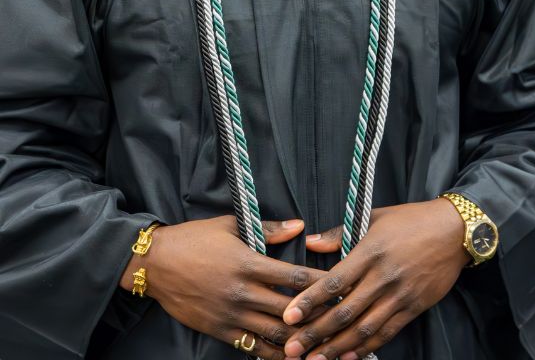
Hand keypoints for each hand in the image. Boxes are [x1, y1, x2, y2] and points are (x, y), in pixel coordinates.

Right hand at [120, 216, 324, 359]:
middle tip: (342, 318)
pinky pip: (253, 347)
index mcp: (248, 263)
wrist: (156, 263)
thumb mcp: (231, 224)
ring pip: (274, 334)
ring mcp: (231, 315)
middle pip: (289, 310)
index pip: (293, 277)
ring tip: (324, 344)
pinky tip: (292, 357)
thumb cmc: (195, 238)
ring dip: (301, 340)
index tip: (340, 286)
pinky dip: (274, 354)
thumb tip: (299, 225)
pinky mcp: (220, 330)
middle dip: (318, 315)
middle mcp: (243, 293)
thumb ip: (267, 228)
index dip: (319, 284)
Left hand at [282, 200, 467, 359]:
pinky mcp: (414, 307)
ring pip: (364, 328)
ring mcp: (400, 294)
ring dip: (337, 348)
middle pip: (345, 311)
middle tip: (292, 348)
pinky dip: (366, 348)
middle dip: (316, 333)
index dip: (311, 300)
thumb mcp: (375, 216)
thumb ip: (341, 232)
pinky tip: (348, 358)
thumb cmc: (412, 219)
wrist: (455, 230)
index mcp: (371, 251)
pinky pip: (387, 332)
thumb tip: (312, 243)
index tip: (290, 315)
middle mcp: (384, 276)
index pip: (335, 281)